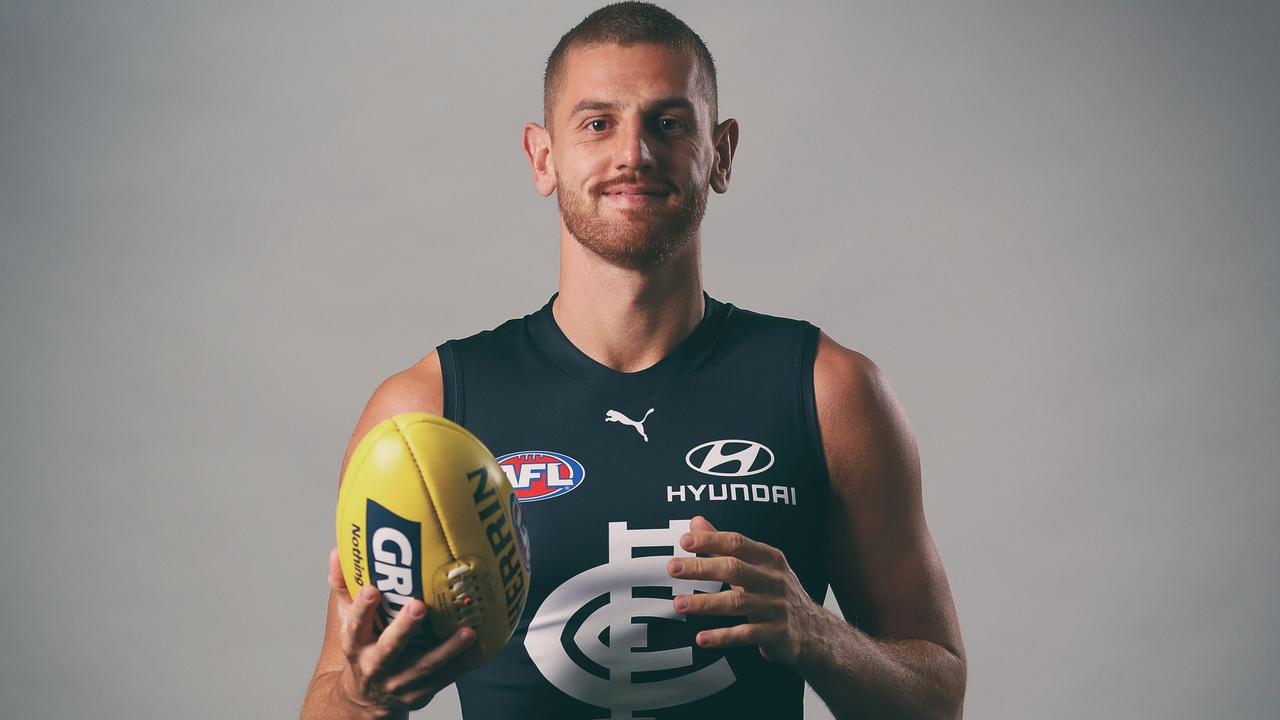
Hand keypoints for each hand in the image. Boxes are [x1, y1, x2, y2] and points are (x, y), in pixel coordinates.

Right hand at [327, 548, 481, 715]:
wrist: (366, 698)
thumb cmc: (363, 648)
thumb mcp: (346, 620)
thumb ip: (344, 586)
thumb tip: (339, 551)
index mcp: (355, 646)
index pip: (353, 626)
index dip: (361, 609)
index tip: (371, 589)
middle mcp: (374, 666)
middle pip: (389, 648)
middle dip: (404, 628)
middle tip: (419, 606)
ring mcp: (398, 683)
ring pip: (424, 667)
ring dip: (448, 650)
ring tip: (469, 632)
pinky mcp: (419, 693)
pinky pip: (444, 679)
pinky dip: (463, 664)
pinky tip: (480, 647)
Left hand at [667, 516, 828, 667]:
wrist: (815, 632)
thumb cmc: (776, 592)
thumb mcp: (757, 565)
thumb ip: (724, 544)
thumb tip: (696, 521)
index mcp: (769, 558)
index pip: (737, 543)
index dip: (711, 540)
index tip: (684, 541)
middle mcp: (774, 580)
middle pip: (734, 569)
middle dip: (701, 568)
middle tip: (672, 568)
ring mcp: (777, 607)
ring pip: (736, 602)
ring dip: (705, 603)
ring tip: (679, 604)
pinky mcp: (777, 633)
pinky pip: (746, 634)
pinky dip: (722, 636)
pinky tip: (701, 638)